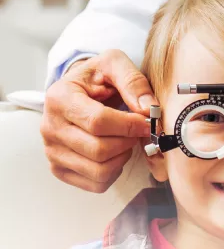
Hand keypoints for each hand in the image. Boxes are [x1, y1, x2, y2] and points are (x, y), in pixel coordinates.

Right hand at [41, 50, 158, 192]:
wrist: (79, 91)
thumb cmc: (98, 78)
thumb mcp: (114, 64)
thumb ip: (133, 82)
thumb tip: (149, 109)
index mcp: (60, 98)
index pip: (98, 122)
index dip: (129, 126)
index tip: (147, 122)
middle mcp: (50, 128)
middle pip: (99, 150)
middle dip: (128, 142)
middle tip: (137, 131)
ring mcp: (52, 151)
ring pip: (99, 171)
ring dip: (122, 158)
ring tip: (125, 140)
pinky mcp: (60, 169)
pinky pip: (96, 184)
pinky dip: (114, 172)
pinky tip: (115, 154)